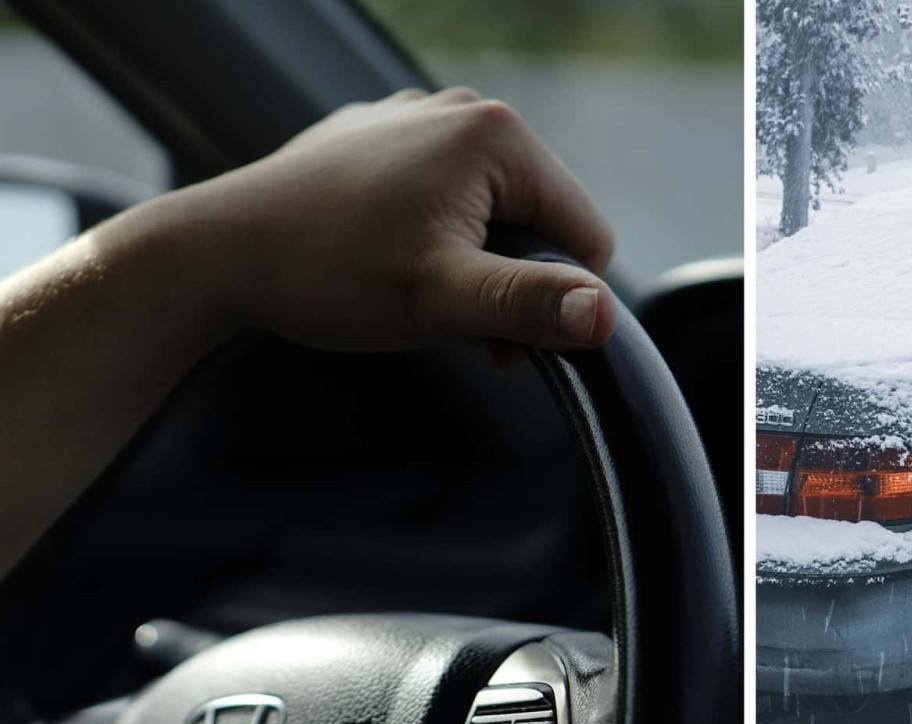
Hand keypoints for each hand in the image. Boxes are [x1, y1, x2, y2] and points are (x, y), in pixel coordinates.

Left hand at [143, 87, 615, 351]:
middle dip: (511, 283)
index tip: (497, 330)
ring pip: (492, 214)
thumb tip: (603, 317)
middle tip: (452, 323)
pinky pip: (445, 197)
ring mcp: (418, 120)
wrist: (213, 254)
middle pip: (539, 222)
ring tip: (415, 296)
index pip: (586, 234)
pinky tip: (387, 264)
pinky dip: (435, 240)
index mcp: (495, 135)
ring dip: (473, 269)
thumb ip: (528, 304)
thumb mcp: (439, 300)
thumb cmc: (325, 273)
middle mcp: (463, 110)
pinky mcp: (383, 141)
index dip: (554, 297)